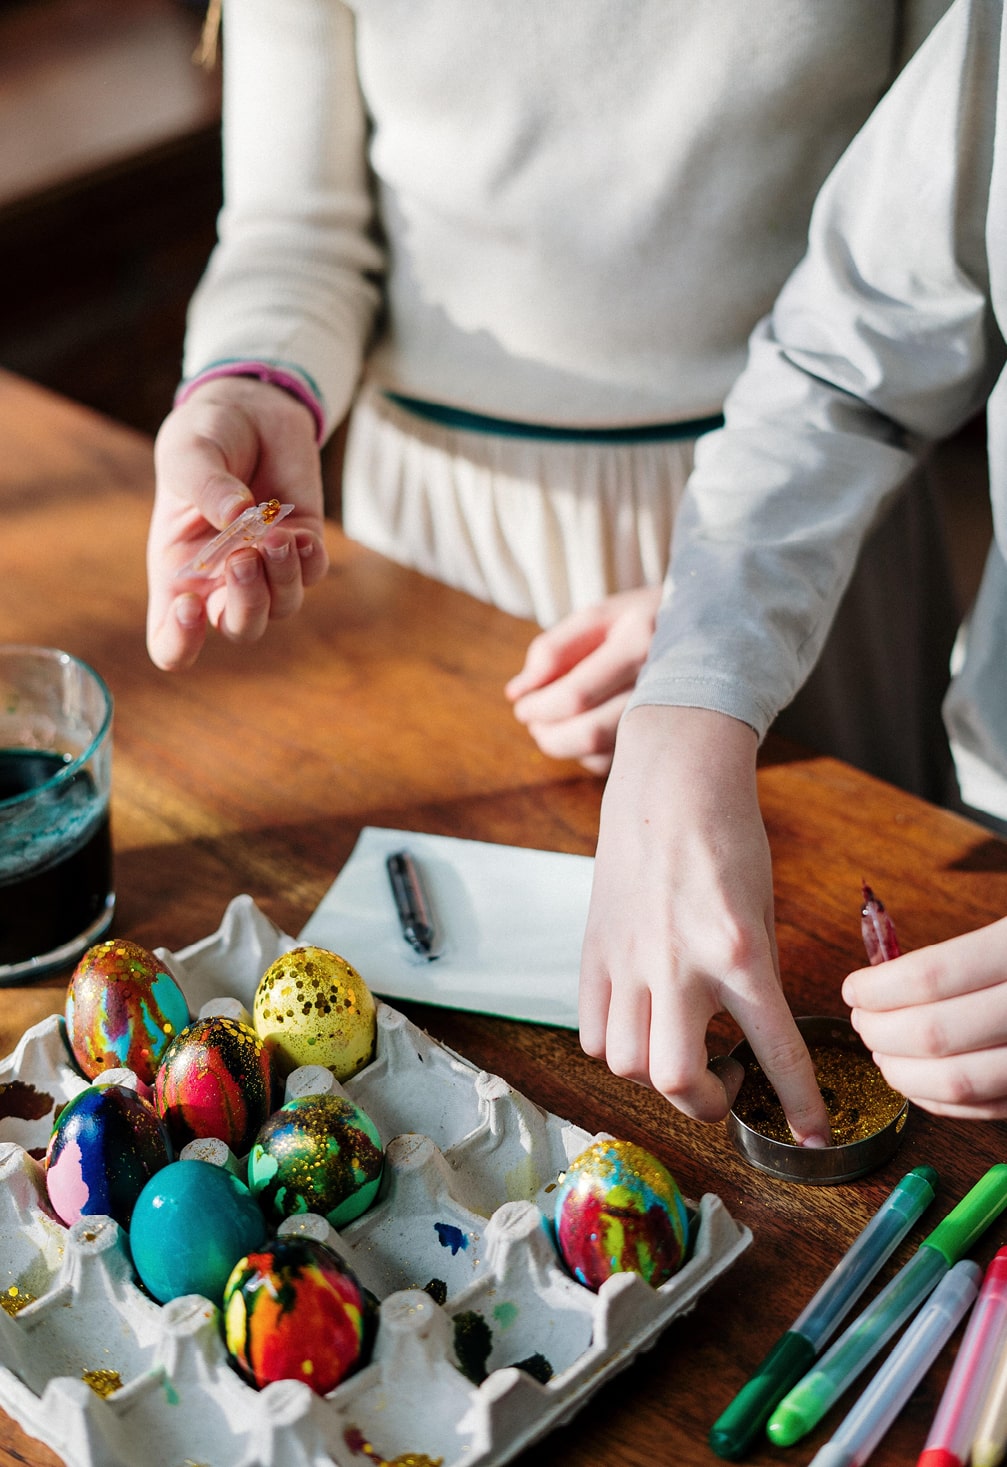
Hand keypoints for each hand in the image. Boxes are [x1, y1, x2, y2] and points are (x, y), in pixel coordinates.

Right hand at [147, 377, 328, 670]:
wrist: (249, 409)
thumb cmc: (204, 436)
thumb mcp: (189, 453)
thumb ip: (205, 486)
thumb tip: (238, 516)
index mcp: (178, 572)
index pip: (171, 641)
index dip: (180, 642)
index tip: (188, 605)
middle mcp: (221, 580)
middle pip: (239, 627)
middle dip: (246, 604)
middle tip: (242, 556)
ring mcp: (266, 566)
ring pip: (281, 607)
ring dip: (281, 579)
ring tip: (273, 536)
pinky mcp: (303, 544)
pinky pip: (313, 574)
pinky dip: (308, 561)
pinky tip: (299, 534)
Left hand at [505, 586, 661, 774]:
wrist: (720, 630)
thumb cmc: (648, 619)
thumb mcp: (601, 615)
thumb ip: (553, 649)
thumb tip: (517, 692)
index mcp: (641, 640)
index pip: (575, 695)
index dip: (538, 708)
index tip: (521, 705)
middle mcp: (664, 681)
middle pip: (590, 733)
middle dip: (549, 735)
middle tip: (534, 724)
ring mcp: (676, 715)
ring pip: (606, 754)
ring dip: (566, 747)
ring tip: (554, 728)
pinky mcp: (678, 739)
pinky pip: (622, 763)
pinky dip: (594, 756)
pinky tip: (590, 732)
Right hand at [580, 704, 831, 1142]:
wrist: (668, 781)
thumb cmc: (727, 835)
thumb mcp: (762, 907)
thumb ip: (756, 975)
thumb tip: (751, 1034)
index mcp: (737, 951)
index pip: (775, 1051)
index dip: (798, 1104)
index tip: (812, 1134)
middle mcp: (677, 964)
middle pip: (675, 1079)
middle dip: (704, 1104)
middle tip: (724, 1083)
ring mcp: (626, 960)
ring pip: (626, 1063)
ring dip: (657, 1076)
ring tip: (681, 1047)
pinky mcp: (592, 952)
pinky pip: (593, 1030)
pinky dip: (617, 1046)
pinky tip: (642, 1024)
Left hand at [843, 917, 1006, 1118]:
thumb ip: (960, 957)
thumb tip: (886, 981)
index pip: (932, 977)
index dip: (879, 989)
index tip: (855, 989)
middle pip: (935, 1034)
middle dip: (880, 1032)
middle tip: (862, 1020)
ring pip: (959, 1082)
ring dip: (903, 1072)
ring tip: (882, 1050)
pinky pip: (989, 1108)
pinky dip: (940, 1100)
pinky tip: (919, 1080)